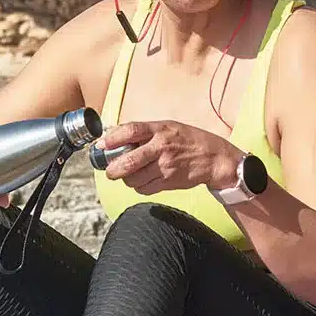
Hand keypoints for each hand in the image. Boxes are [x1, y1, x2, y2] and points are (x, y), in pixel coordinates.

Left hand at [97, 120, 242, 194]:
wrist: (214, 158)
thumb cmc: (188, 140)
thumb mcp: (167, 127)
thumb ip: (144, 132)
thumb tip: (114, 136)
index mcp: (159, 129)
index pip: (130, 131)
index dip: (111, 139)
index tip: (101, 145)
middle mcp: (161, 147)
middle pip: (128, 162)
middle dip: (113, 170)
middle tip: (110, 171)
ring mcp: (165, 166)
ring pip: (134, 179)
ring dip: (127, 180)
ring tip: (130, 175)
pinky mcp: (169, 181)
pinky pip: (145, 189)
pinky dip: (139, 187)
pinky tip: (144, 180)